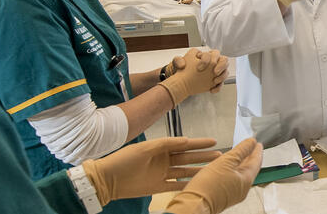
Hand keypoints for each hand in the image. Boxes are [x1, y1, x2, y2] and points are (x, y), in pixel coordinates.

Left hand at [82, 137, 221, 202]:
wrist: (107, 179)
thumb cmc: (122, 160)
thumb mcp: (144, 148)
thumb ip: (165, 144)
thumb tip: (185, 140)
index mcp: (160, 148)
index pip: (184, 145)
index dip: (199, 143)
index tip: (213, 141)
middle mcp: (163, 160)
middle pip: (188, 158)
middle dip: (203, 156)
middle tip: (219, 155)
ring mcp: (161, 174)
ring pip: (184, 171)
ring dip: (198, 169)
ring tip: (213, 169)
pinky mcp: (157, 187)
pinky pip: (176, 185)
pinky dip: (186, 184)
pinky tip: (197, 183)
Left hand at [160, 49, 228, 102]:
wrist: (181, 81)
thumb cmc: (181, 69)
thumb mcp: (177, 63)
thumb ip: (178, 61)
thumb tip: (182, 64)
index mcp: (206, 56)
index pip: (213, 53)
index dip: (207, 59)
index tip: (199, 68)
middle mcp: (213, 63)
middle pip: (224, 60)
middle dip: (221, 66)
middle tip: (214, 72)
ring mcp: (215, 73)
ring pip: (225, 72)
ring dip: (222, 76)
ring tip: (214, 81)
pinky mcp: (214, 82)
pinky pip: (221, 84)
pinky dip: (218, 87)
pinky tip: (211, 90)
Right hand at [162, 139, 264, 213]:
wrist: (194, 204)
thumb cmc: (208, 186)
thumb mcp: (226, 161)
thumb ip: (240, 150)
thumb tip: (251, 142)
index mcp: (246, 180)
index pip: (256, 162)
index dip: (256, 150)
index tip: (257, 144)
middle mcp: (241, 189)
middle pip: (249, 169)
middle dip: (248, 157)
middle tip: (249, 148)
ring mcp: (232, 194)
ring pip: (239, 175)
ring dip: (239, 164)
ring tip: (237, 155)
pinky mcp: (222, 196)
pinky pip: (230, 180)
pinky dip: (230, 171)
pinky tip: (223, 168)